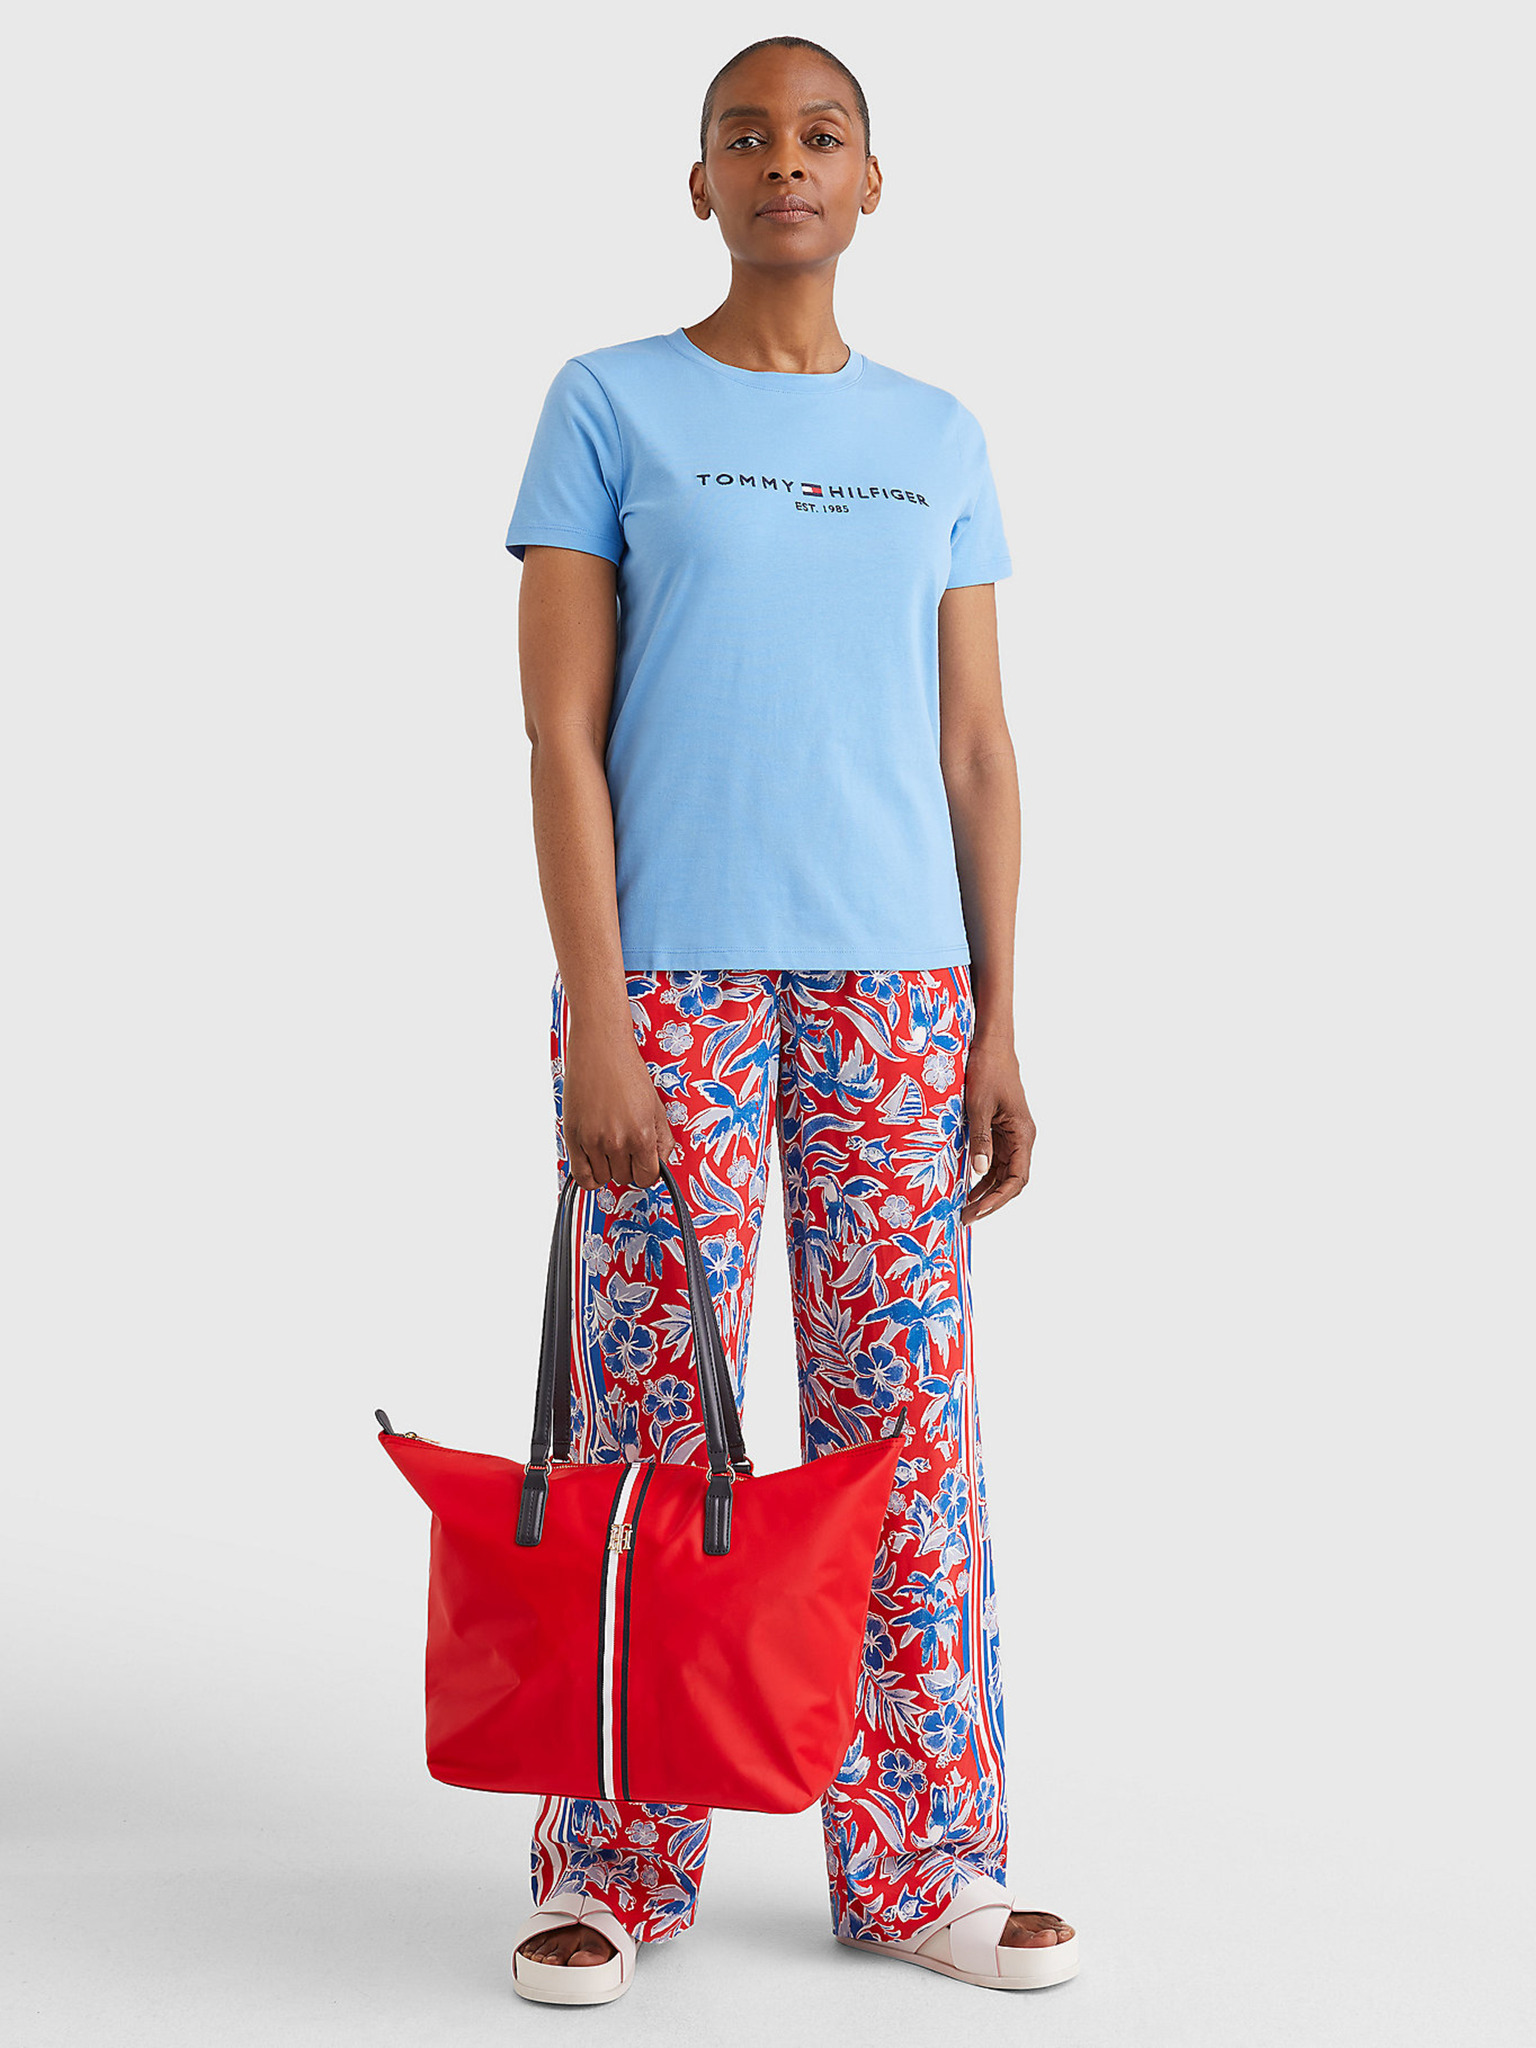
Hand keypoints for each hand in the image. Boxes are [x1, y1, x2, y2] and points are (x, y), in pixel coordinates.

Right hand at [562, 1020, 675, 1189]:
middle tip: (626, 1147)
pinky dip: (589, 1176)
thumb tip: (660, 1164)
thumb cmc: (628, 1072)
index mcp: (642, 1135)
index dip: (647, 1172)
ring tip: (610, 1148)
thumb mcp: (656, 1107)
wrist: (600, 1049)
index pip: (647, 1177)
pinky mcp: (572, 1136)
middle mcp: (617, 1141)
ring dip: (608, 1168)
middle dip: (628, 1167)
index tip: (643, 1164)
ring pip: (603, 1178)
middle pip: (625, 1178)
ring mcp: (593, 1140)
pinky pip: (580, 1175)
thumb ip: (662, 1140)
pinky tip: (594, 1162)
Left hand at [958, 1037, 1035, 1225]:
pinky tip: (965, 1186)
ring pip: (1003, 1173)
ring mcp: (1011, 1135)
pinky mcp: (1000, 1130)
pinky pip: (994, 1160)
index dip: (998, 1199)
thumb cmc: (988, 1070)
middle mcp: (1021, 1138)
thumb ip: (979, 1140)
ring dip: (985, 1191)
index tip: (977, 1211)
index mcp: (1023, 1134)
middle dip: (990, 1201)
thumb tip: (979, 1172)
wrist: (992, 1044)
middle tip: (965, 1217)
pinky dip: (982, 1175)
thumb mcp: (978, 1106)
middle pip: (1011, 1181)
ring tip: (963, 1208)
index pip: (1017, 1179)